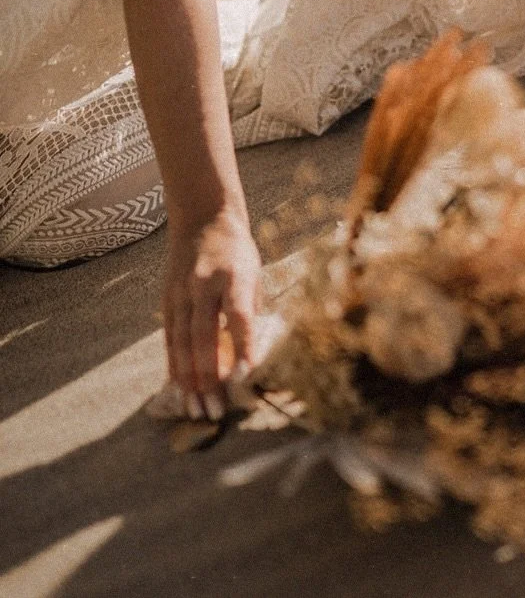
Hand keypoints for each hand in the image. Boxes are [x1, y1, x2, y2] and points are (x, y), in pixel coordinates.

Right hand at [163, 208, 260, 421]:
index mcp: (234, 274)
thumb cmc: (238, 252)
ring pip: (181, 342)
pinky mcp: (166, 298)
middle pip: (203, 335)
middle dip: (209, 377)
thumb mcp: (254, 273)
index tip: (245, 377)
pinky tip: (179, 389)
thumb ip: (251, 312)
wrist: (203, 217)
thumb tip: (251, 357)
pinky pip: (169, 338)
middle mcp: (204, 284)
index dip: (242, 345)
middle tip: (216, 411)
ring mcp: (180, 291)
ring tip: (196, 410)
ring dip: (188, 380)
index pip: (238, 314)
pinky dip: (174, 365)